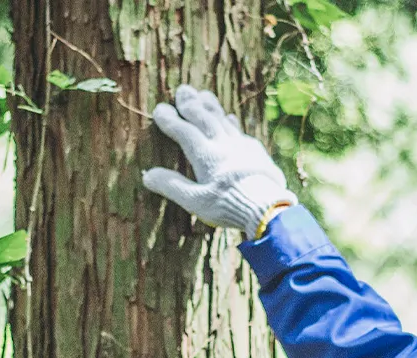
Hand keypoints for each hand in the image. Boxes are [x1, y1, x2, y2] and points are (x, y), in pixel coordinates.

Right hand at [142, 85, 295, 234]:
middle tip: (183, 90)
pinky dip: (231, 123)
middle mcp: (224, 145)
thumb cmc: (229, 206)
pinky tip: (230, 119)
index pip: (184, 132)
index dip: (171, 120)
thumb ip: (172, 186)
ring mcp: (242, 146)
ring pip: (223, 121)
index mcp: (206, 156)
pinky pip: (240, 131)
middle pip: (205, 119)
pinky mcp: (257, 153)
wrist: (269, 207)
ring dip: (211, 107)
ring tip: (203, 95)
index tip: (160, 109)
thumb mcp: (196, 202)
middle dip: (192, 104)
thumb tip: (147, 175)